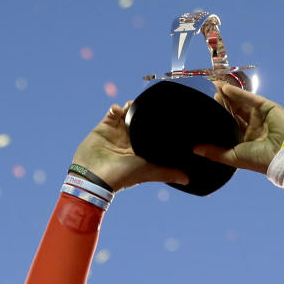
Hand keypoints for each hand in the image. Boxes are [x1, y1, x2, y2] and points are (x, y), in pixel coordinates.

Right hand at [72, 102, 188, 191]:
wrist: (95, 175)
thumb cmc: (123, 176)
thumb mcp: (149, 172)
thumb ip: (167, 173)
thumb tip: (188, 180)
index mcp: (142, 147)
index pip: (153, 129)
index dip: (159, 120)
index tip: (165, 111)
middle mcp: (130, 139)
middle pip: (141, 118)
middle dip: (144, 109)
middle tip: (148, 104)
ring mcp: (117, 132)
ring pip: (128, 112)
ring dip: (131, 106)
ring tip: (133, 106)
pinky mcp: (104, 127)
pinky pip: (113, 112)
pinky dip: (117, 108)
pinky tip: (120, 110)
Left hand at [193, 84, 283, 173]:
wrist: (282, 156)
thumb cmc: (259, 160)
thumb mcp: (233, 156)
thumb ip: (214, 152)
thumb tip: (195, 150)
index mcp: (246, 138)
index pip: (229, 123)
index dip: (219, 115)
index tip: (206, 108)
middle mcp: (253, 126)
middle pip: (235, 110)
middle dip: (222, 102)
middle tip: (208, 94)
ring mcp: (261, 116)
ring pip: (242, 102)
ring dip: (228, 95)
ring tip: (214, 86)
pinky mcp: (268, 107)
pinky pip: (251, 98)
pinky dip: (238, 93)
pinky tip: (226, 89)